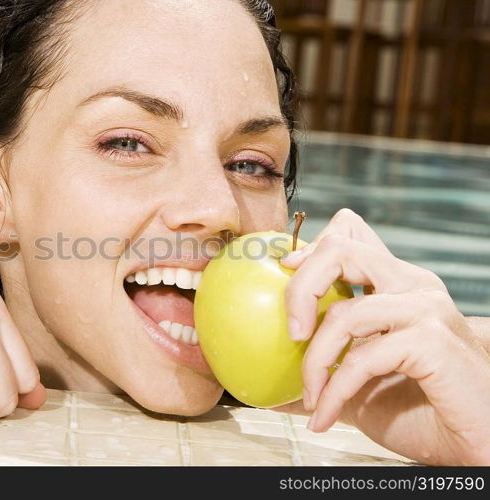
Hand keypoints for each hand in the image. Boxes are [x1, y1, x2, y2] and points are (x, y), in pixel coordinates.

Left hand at [277, 208, 489, 464]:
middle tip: (290, 335)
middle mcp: (413, 285)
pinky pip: (363, 357)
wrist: (474, 445)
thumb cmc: (422, 410)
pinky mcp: (432, 341)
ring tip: (309, 396)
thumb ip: (322, 375)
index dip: (311, 247)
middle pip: (341, 251)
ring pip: (345, 313)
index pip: (352, 235)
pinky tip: (325, 415)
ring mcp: (426, 309)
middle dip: (300, 288)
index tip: (285, 272)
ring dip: (315, 362)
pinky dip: (335, 390)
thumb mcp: (359, 384)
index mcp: (397, 283)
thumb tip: (270, 392)